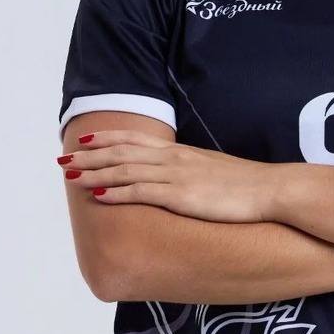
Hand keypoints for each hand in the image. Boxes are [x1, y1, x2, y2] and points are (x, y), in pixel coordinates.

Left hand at [56, 128, 274, 222]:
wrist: (270, 190)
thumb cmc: (246, 185)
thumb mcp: (212, 170)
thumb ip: (189, 171)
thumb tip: (176, 180)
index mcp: (180, 153)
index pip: (136, 139)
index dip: (107, 137)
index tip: (84, 137)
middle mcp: (174, 159)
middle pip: (123, 151)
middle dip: (90, 154)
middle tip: (63, 157)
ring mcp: (177, 176)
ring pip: (126, 169)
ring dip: (95, 171)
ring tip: (71, 174)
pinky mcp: (182, 197)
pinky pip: (142, 192)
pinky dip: (116, 192)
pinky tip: (98, 195)